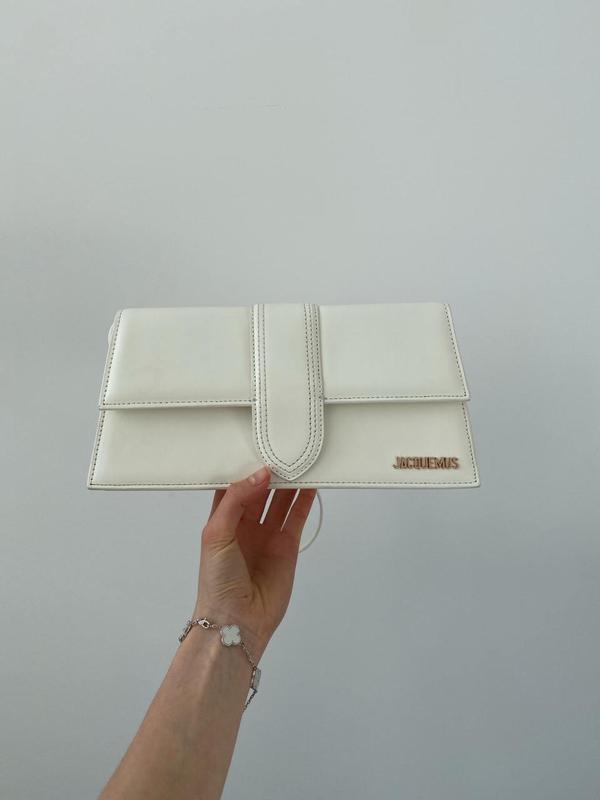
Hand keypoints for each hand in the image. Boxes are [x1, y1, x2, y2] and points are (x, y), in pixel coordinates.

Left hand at [193, 466, 316, 660]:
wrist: (236, 620)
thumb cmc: (216, 582)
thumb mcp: (216, 533)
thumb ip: (237, 499)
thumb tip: (260, 474)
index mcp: (223, 518)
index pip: (235, 484)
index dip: (245, 466)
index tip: (256, 445)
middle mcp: (246, 524)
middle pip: (261, 489)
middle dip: (271, 470)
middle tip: (283, 448)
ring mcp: (267, 534)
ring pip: (282, 499)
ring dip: (290, 482)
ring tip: (300, 460)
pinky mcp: (287, 546)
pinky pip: (297, 516)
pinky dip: (305, 499)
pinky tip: (311, 483)